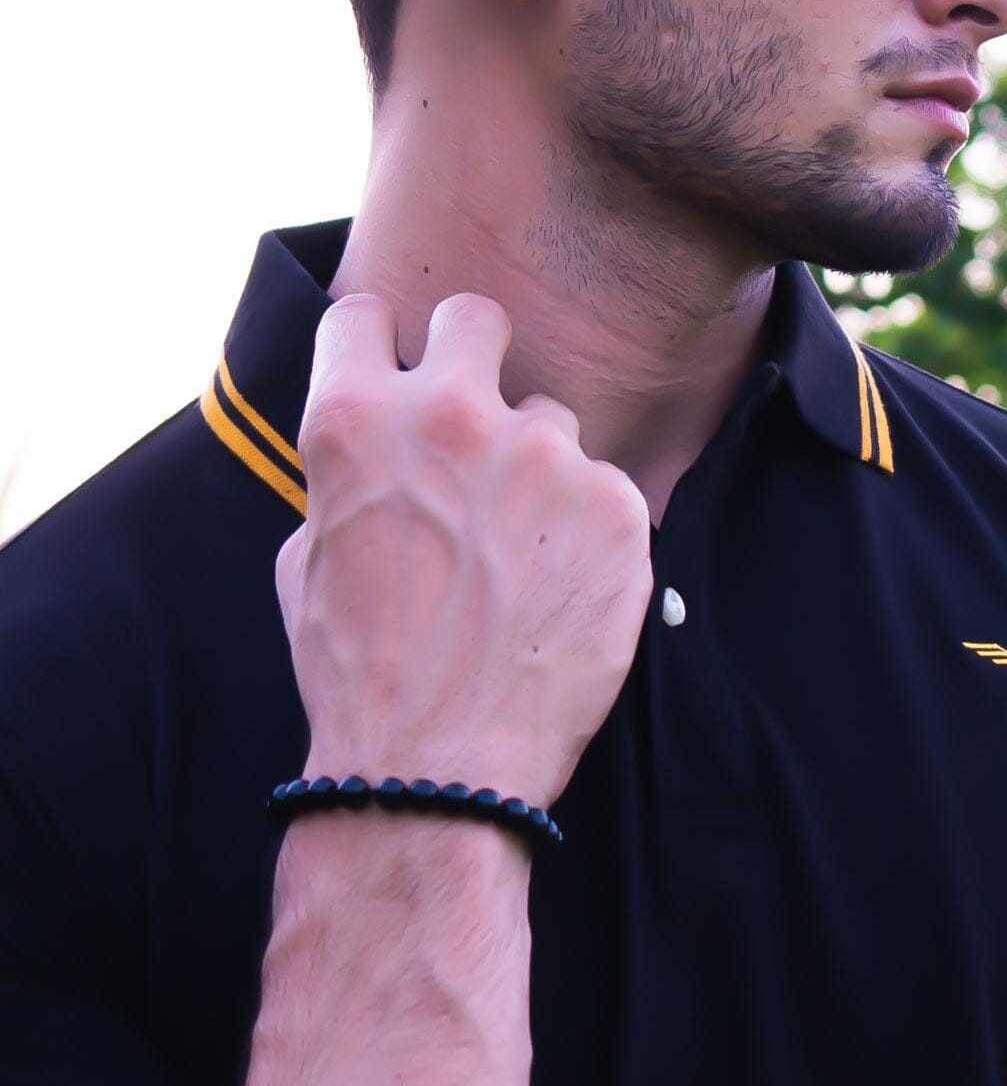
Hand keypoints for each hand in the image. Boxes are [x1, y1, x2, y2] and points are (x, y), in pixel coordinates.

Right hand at [276, 291, 653, 812]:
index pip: (365, 315)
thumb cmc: (359, 673)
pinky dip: (587, 531)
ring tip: (516, 559)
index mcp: (357, 420)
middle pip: (476, 317)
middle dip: (471, 357)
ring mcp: (546, 456)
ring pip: (549, 420)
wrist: (437, 770)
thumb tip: (379, 443)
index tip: (393, 371)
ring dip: (535, 470)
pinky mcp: (620, 504)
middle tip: (473, 422)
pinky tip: (557, 593)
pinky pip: (603, 489)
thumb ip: (350, 475)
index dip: (378, 346)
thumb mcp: (308, 557)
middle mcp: (453, 415)